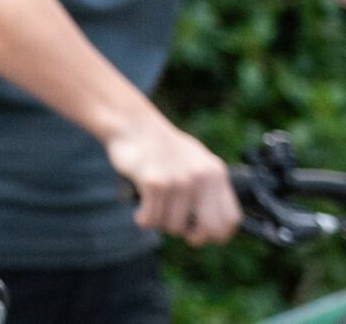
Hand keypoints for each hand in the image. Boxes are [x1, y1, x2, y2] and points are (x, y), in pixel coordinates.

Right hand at [106, 115, 239, 244]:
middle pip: (208, 228)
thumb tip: (215, 223)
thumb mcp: (195, 160)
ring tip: (153, 210)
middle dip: (194, 237)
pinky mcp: (154, 182)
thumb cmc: (161, 146)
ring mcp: (178, 180)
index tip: (203, 236)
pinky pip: (151, 219)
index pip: (230, 218)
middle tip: (182, 233)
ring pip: (174, 226)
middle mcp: (201, 177)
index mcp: (215, 173)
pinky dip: (143, 220)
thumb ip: (208, 186)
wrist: (132, 125)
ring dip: (161, 224)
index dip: (218, 235)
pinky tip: (140, 213)